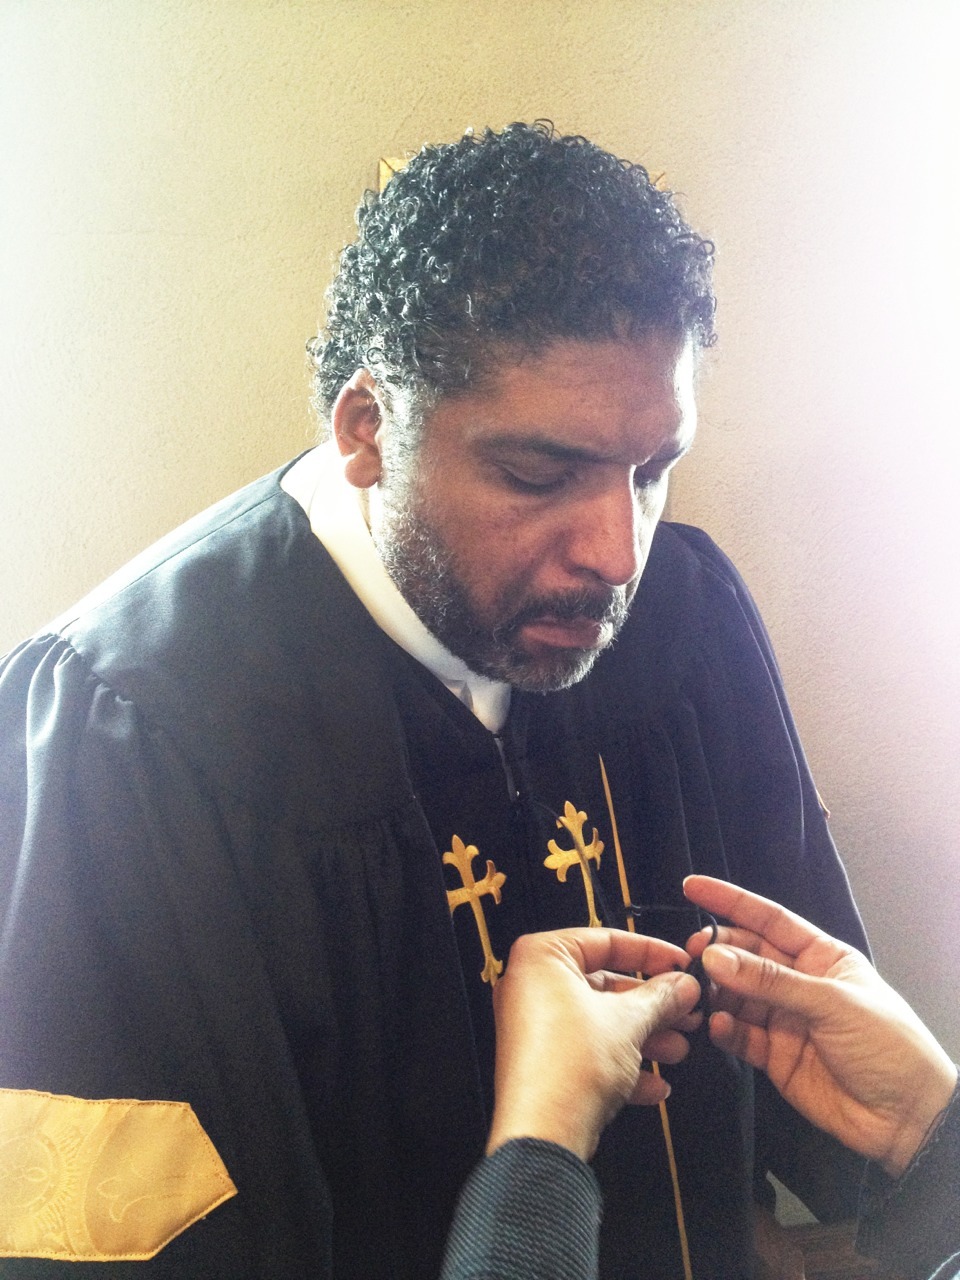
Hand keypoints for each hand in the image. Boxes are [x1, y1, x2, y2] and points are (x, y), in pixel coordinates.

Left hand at [486, 928, 700, 1161]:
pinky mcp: (544, 1064)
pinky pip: (589, 1053)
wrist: (544, 1135)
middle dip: (651, 1004)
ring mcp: (536, 1028)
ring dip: (644, 1037)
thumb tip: (682, 986)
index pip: (605, 940)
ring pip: (601, 1022)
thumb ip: (660, 997)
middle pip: (605, 985)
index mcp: (542, 958)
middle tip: (684, 1009)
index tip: (679, 963)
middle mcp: (532, 988)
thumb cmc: (568, 1067)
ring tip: (677, 1048)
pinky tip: (654, 1083)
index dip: (650, 952)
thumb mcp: (629, 1021)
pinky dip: (622, 1064)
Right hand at [683, 875, 956, 1175]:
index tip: (695, 888)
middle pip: (746, 957)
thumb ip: (771, 981)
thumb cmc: (890, 1047)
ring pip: (736, 996)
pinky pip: (739, 1035)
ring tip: (698, 993)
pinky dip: (724, 1030)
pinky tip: (718, 1026)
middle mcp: (799, 984)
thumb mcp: (832, 1003)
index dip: (730, 902)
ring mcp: (785, 1020)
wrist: (907, 1118)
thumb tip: (718, 957)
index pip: (769, 919)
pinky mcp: (775, 1056)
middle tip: (692, 953)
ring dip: (715, 992)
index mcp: (822, 957)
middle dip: (717, 952)